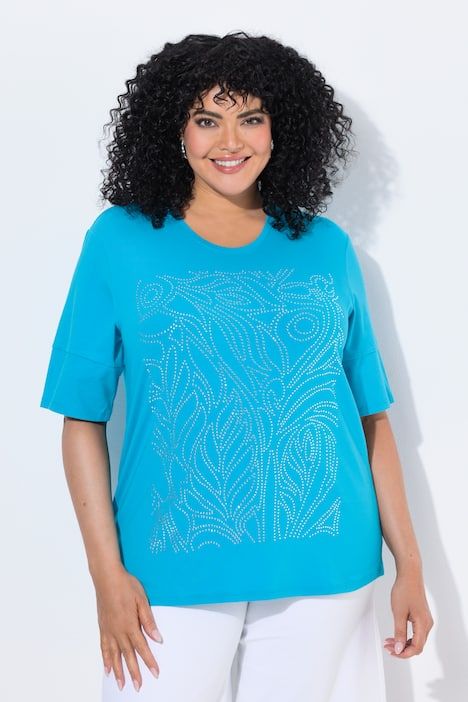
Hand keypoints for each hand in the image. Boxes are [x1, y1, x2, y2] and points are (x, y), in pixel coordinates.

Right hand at [94, 564, 162, 690]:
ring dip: (118, 670)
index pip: (142, 647)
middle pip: (127, 656)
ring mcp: (109, 630)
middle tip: (137, 687)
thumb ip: (149, 621)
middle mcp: (118, 631)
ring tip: (121, 684)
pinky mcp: (102, 627)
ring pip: (114, 655)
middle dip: (134, 672)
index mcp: (130, 625)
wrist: (107, 578)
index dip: (149, 661)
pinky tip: (107, 668)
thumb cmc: (126, 586)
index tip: (155, 673)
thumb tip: (158, 638)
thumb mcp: (142, 600)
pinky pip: (103, 647)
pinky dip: (105, 659)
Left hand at [383, 568, 433, 657]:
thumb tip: (399, 649)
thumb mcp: (399, 613)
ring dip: (403, 643)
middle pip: (417, 646)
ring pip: (416, 640)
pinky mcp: (422, 617)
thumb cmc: (404, 590)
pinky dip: (406, 636)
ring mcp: (425, 620)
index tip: (391, 651)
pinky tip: (396, 635)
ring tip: (389, 642)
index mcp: (423, 624)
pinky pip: (416, 632)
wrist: (409, 575)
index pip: (416, 648)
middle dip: (402, 649)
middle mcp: (427, 624)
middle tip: (388, 647)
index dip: (403, 653)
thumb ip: (399, 632)